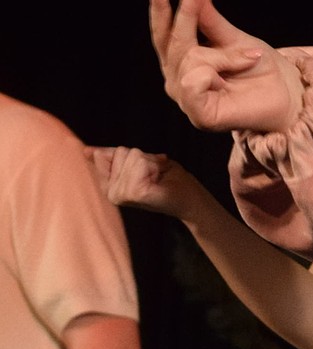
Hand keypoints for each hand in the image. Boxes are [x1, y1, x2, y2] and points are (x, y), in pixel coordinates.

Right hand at [88, 146, 202, 220]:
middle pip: (122, 152)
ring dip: (152, 162)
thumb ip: (114, 157)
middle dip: (143, 158)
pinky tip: (159, 179)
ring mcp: (121, 195)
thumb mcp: (139, 163)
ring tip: (158, 177)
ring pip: (133, 156)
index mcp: (108, 185)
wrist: (189, 198)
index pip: (105, 154)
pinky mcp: (135, 193)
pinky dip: (156, 165)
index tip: (144, 168)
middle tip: (154, 174)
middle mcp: (111, 192)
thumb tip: (86, 150)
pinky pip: (141, 162)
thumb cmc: (167, 179)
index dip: (131, 155)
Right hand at [146, 0, 302, 132]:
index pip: (164, 31)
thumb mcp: (233, 36)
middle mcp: (177, 78)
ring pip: (191, 58)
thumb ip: (209, 18)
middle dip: (187, 13)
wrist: (286, 93)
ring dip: (223, 55)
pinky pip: (194, 81)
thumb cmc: (259, 66)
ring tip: (247, 59)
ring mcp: (186, 98)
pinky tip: (228, 79)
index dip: (158, 6)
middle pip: (174, 40)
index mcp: (181, 60)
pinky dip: (217, 71)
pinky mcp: (199, 115)